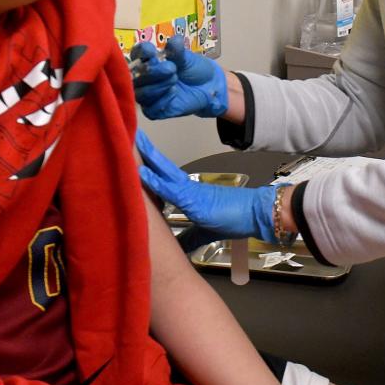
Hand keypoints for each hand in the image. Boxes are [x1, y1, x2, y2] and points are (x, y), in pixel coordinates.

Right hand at [131, 34, 227, 118]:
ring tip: (175, 79)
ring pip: (141, 94)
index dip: (141, 53)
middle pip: (136, 77)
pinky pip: (151, 110)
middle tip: (171, 68)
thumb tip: (174, 40)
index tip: (151, 51)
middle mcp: (142, 78)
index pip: (136, 54)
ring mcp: (147, 96)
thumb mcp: (187, 58)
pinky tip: (174, 93)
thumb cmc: (193, 68)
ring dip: (158, 86)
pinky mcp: (154, 111)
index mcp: (147, 60)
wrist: (208, 86)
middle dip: (152, 72)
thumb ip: (178, 50)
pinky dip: (162, 101)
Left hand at [136, 131, 276, 241]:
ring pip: (163, 172)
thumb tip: (175, 249)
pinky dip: (156, 181)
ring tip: (131, 143)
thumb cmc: (235, 219)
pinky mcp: (195, 200)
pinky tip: (143, 173)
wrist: (257, 215)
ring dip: (147, 158)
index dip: (148, 165)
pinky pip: (171, 189)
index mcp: (187, 193)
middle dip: (144, 152)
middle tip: (127, 134)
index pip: (162, 176)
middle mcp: (186, 188)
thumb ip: (188, 238)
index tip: (132, 154)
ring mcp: (190, 192)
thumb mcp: (204, 232)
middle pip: (160, 166)